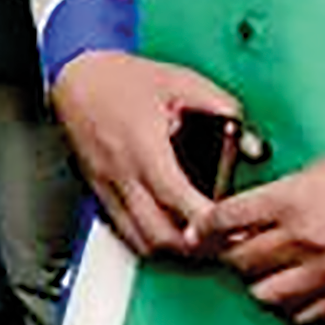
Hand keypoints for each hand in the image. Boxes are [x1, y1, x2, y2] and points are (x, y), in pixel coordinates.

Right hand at [51, 49, 249, 260]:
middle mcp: (123, 172)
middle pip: (159, 232)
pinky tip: (170, 232)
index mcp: (144, 145)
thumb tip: (250, 141)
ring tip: (200, 241)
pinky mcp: (99, 190)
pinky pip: (124, 230)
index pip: (176, 197)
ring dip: (172, 248)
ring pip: (140, 240)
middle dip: (195, 246)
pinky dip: (150, 240)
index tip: (231, 228)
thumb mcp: (180, 80)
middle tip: (223, 241)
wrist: (75, 76)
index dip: (205, 221)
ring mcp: (108, 185)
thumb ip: (221, 107)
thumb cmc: (121, 78)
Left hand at [208, 138, 324, 324]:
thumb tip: (249, 214)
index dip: (205, 228)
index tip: (200, 231)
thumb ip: (280, 195)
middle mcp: (305, 240)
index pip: (224, 221)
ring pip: (265, 296)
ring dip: (259, 284)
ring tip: (266, 272)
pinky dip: (293, 307)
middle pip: (239, 263)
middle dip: (230, 256)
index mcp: (291, 202)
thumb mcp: (318, 169)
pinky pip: (305, 317)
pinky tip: (297, 291)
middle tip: (233, 251)